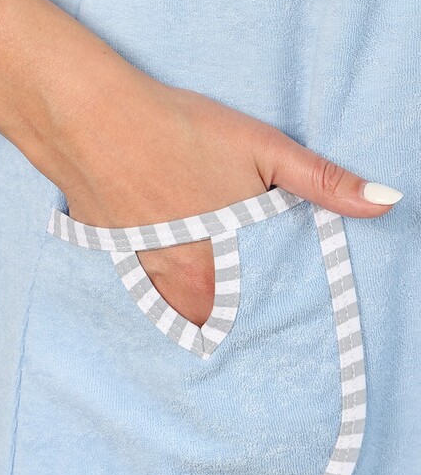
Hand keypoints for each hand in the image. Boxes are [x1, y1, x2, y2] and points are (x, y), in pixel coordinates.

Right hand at [56, 70, 402, 327]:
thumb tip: (387, 204)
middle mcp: (174, 276)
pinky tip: (155, 278)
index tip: (275, 360)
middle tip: (240, 352)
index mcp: (215, 265)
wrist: (87, 115)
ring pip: (167, 309)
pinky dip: (148, 289)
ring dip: (187, 318)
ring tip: (206, 333)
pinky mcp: (105, 242)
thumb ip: (324, 183)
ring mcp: (135, 262)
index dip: (259, 343)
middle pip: (203, 325)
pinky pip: (133, 283)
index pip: (244, 324)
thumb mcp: (262, 148)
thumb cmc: (178, 130)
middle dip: (222, 337)